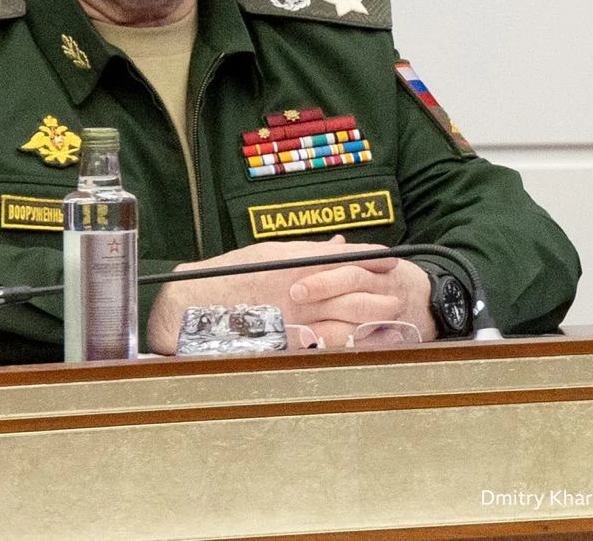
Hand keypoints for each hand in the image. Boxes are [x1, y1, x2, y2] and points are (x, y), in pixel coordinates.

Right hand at [146, 236, 434, 352]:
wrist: (195, 306)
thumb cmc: (231, 275)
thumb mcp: (269, 254)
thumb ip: (307, 253)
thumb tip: (337, 245)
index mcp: (296, 263)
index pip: (344, 258)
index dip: (371, 258)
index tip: (391, 259)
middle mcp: (301, 289)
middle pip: (353, 291)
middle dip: (379, 294)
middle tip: (397, 295)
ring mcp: (297, 318)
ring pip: (347, 321)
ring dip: (373, 322)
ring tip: (392, 323)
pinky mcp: (290, 343)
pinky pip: (329, 346)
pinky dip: (351, 346)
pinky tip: (365, 346)